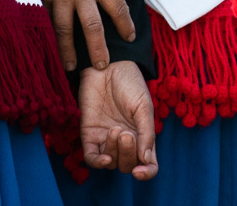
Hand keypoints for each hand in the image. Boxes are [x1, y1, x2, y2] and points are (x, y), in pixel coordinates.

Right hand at [4, 0, 134, 69]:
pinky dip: (49, 36)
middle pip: (93, 27)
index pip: (118, 9)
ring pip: (65, 30)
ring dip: (69, 51)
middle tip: (103, 66)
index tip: (129, 37)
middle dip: (99, 49)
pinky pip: (46, 21)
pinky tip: (49, 48)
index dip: (125, 25)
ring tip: (72, 67)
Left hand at [78, 61, 157, 179]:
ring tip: (116, 129)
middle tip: (126, 134)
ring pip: (111, 162)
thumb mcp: (144, 107)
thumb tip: (146, 160)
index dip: (147, 172)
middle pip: (127, 164)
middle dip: (128, 155)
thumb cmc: (130, 82)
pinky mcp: (89, 134)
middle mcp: (125, 140)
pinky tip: (103, 158)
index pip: (147, 162)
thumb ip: (146, 133)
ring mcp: (106, 138)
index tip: (140, 171)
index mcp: (142, 135)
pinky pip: (91, 157)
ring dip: (115, 152)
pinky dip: (97, 162)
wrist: (108, 65)